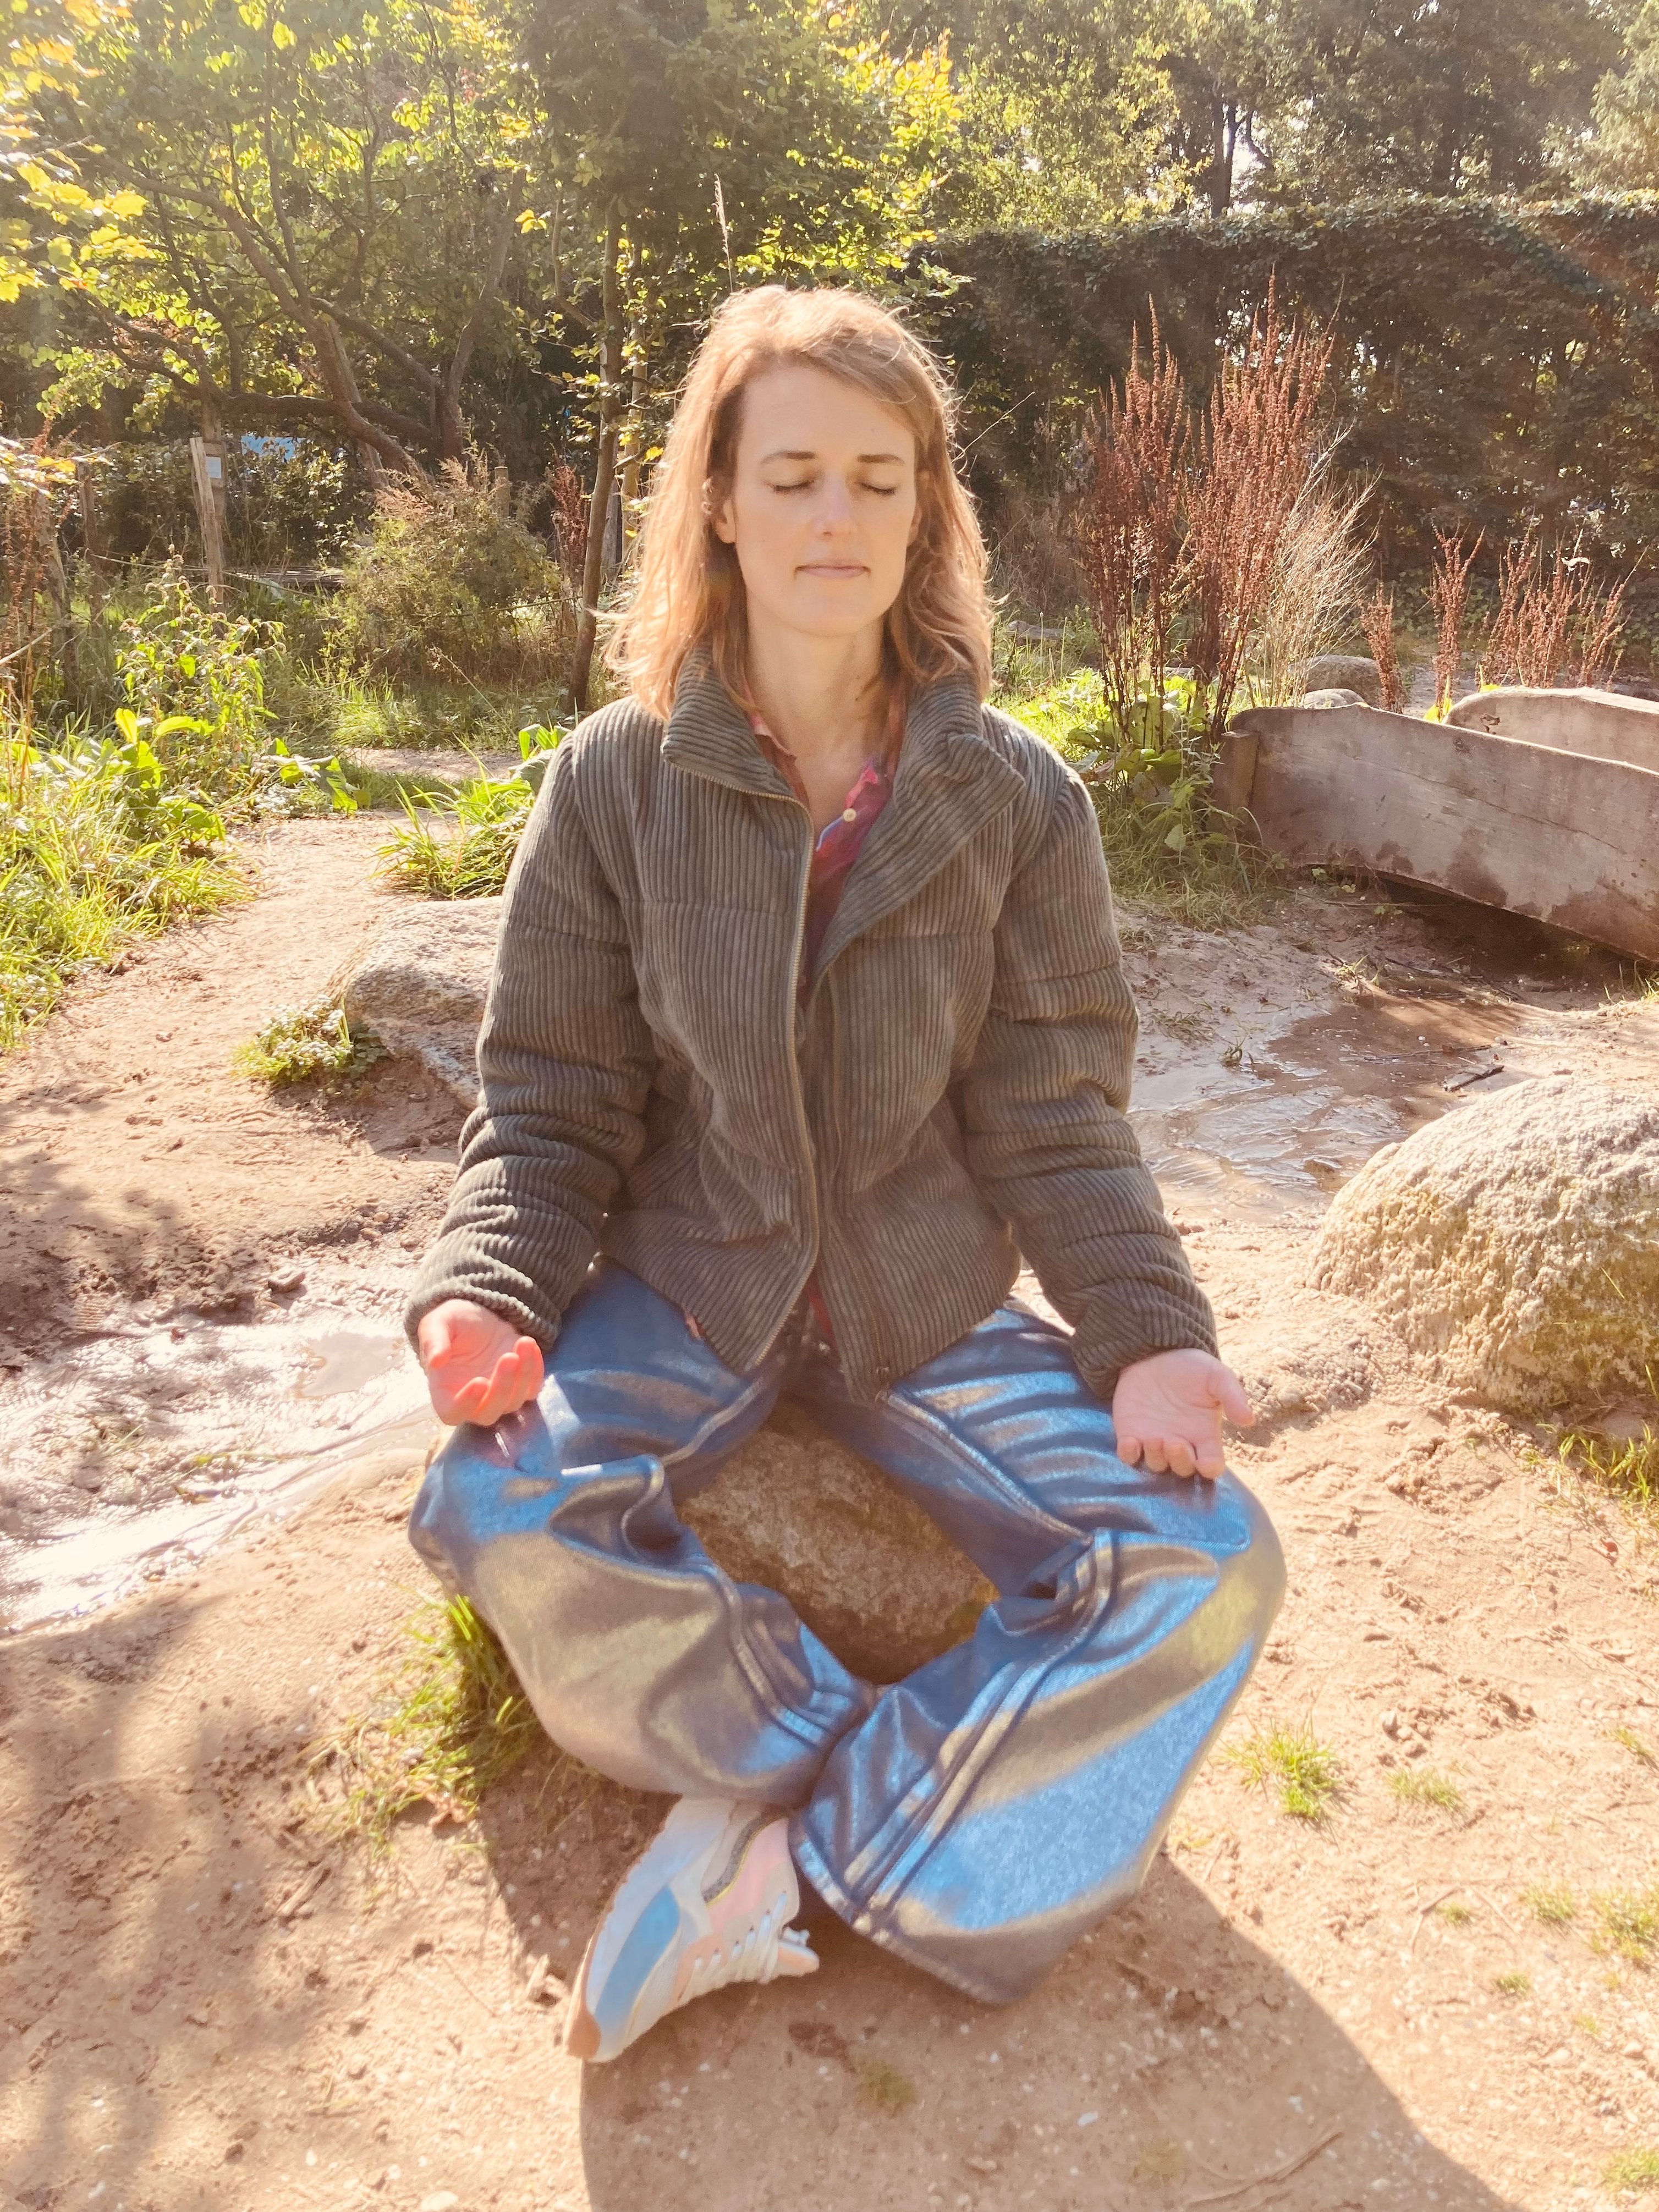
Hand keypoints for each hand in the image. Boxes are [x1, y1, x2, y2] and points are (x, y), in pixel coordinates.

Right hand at [417, 1298, 544, 1425]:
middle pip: (488, 1413)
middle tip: (508, 1357)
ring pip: (514, 1402)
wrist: (479, 1318)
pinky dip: (535, 1370)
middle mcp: (473, 1401)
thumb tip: (435, 1360)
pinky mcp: (520, 1385)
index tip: (480, 1381)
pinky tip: (529, 1345)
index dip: (466, 1404)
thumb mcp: (437, 1323)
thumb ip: (434, 1341)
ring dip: (522, 1375)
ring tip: (523, 1343)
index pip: (453, 1413)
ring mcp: (499, 1396)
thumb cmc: (452, 1324)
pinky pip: (532, 1388)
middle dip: (501, 1388)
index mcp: (445, 1392)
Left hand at [1112, 1348, 1252, 1479]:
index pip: (1211, 1464)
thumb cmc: (1190, 1366)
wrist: (1155, 1352)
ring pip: (1157, 1466)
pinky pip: (1129, 1457)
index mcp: (1204, 1435)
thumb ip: (1233, 1396)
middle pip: (1183, 1469)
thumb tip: (1248, 1420)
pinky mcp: (1131, 1435)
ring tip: (1155, 1438)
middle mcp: (1181, 1443)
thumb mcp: (1216, 1375)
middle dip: (1180, 1461)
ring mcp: (1155, 1442)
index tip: (1206, 1463)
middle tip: (1174, 1442)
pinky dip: (1129, 1455)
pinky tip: (1131, 1442)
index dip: (1209, 1469)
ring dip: (1156, 1457)